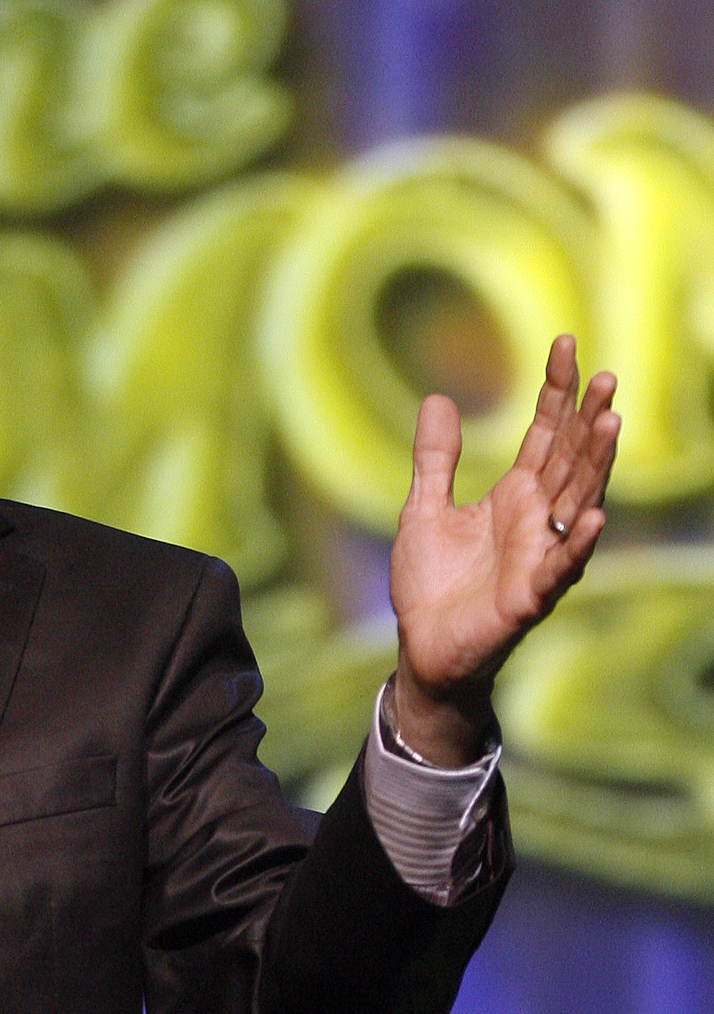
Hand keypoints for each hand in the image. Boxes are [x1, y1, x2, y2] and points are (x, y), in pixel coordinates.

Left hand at [388, 335, 619, 765]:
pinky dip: (576, 543)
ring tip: (610, 424)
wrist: (424, 648)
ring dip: (594, 467)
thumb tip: (437, 398)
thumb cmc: (431, 584)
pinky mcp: (529, 596)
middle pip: (570, 461)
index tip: (565, 344)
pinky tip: (593, 515)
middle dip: (588, 421)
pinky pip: (559, 567)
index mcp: (515, 498)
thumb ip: (435, 459)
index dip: (557, 393)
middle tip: (606, 376)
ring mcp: (539, 556)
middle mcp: (537, 521)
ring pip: (576, 503)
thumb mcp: (423, 510)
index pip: (545, 435)